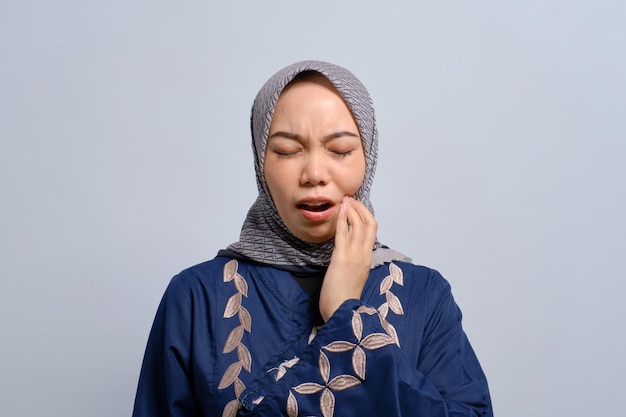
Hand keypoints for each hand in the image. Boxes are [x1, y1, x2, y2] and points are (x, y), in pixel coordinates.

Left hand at [319, 196, 377, 321]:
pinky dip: (342, 220)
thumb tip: (346, 252)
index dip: (365, 215)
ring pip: (358, 225)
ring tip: (344, 200)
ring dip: (351, 209)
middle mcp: (364, 255)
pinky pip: (344, 234)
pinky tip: (338, 211)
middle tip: (350, 199)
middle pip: (369, 223)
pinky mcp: (342, 258)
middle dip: (360, 208)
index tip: (356, 207)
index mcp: (367, 259)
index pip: (372, 231)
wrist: (342, 313)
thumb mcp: (352, 276)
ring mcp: (355, 256)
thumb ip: (353, 262)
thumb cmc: (343, 298)